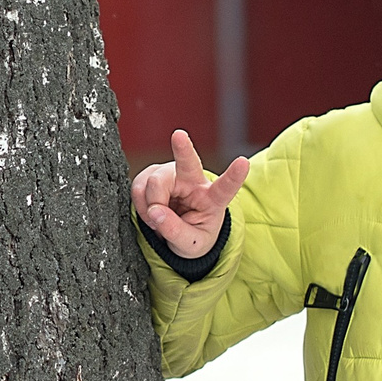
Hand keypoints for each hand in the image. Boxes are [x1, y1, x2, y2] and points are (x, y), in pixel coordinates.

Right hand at [129, 129, 249, 260]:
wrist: (177, 233)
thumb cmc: (192, 236)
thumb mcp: (191, 245)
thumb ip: (175, 231)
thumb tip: (155, 212)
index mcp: (212, 198)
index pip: (225, 187)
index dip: (234, 176)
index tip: (243, 162)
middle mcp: (193, 181)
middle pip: (187, 162)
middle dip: (183, 148)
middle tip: (179, 135)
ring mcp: (172, 175)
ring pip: (154, 183)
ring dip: (149, 206)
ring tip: (157, 220)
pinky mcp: (152, 175)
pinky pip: (138, 187)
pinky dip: (140, 204)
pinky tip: (150, 212)